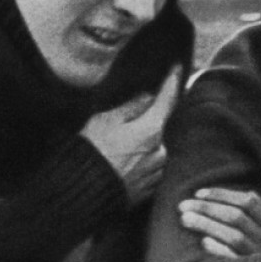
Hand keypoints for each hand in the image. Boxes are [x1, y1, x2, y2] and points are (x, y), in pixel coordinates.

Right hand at [82, 66, 182, 204]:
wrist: (84, 194)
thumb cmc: (92, 153)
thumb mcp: (106, 120)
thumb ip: (131, 107)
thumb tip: (148, 97)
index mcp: (151, 130)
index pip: (167, 99)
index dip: (172, 81)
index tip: (177, 67)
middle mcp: (160, 151)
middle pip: (158, 128)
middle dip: (145, 124)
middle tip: (121, 128)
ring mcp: (156, 172)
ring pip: (154, 149)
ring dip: (142, 145)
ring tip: (115, 152)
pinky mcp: (149, 189)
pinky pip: (148, 169)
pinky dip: (138, 163)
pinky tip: (119, 166)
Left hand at [178, 188, 260, 258]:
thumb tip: (248, 192)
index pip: (249, 202)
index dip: (222, 195)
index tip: (198, 193)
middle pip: (237, 217)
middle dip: (207, 208)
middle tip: (183, 206)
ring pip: (234, 236)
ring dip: (207, 225)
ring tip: (185, 220)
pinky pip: (235, 260)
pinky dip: (220, 249)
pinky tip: (204, 242)